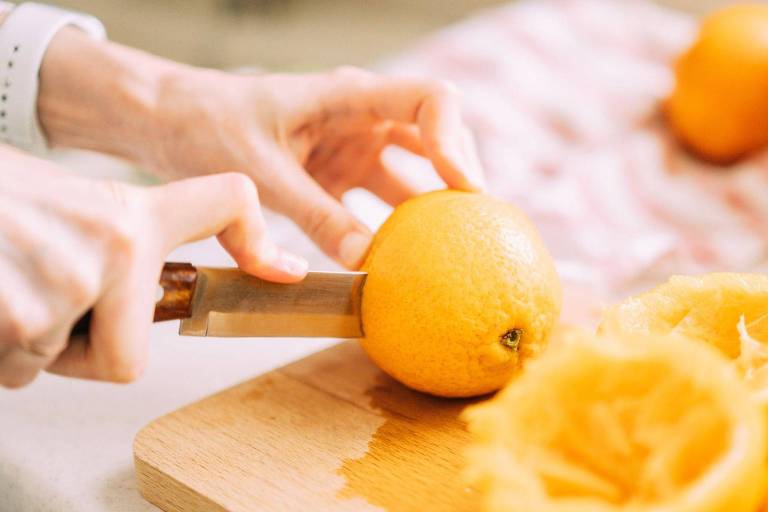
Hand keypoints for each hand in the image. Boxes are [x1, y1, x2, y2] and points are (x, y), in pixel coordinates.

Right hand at [0, 146, 305, 387]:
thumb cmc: (5, 200)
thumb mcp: (79, 208)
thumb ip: (128, 246)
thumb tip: (165, 297)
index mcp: (136, 214)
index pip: (228, 202)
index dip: (258, 237)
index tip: (282, 271)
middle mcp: (116, 245)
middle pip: (127, 358)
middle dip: (83, 350)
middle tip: (46, 300)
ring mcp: (68, 281)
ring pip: (59, 363)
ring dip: (29, 343)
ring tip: (7, 281)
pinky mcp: (17, 315)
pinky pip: (18, 371)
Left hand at [144, 67, 485, 266]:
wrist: (172, 124)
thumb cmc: (210, 128)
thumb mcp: (259, 173)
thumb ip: (313, 214)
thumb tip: (365, 260)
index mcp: (349, 97)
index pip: (430, 100)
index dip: (456, 140)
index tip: (462, 188)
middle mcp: (363, 118)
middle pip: (438, 138)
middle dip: (459, 178)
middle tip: (475, 229)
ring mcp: (354, 147)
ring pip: (415, 172)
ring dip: (433, 207)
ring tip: (453, 250)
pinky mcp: (340, 175)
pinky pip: (381, 200)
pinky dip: (397, 226)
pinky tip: (406, 258)